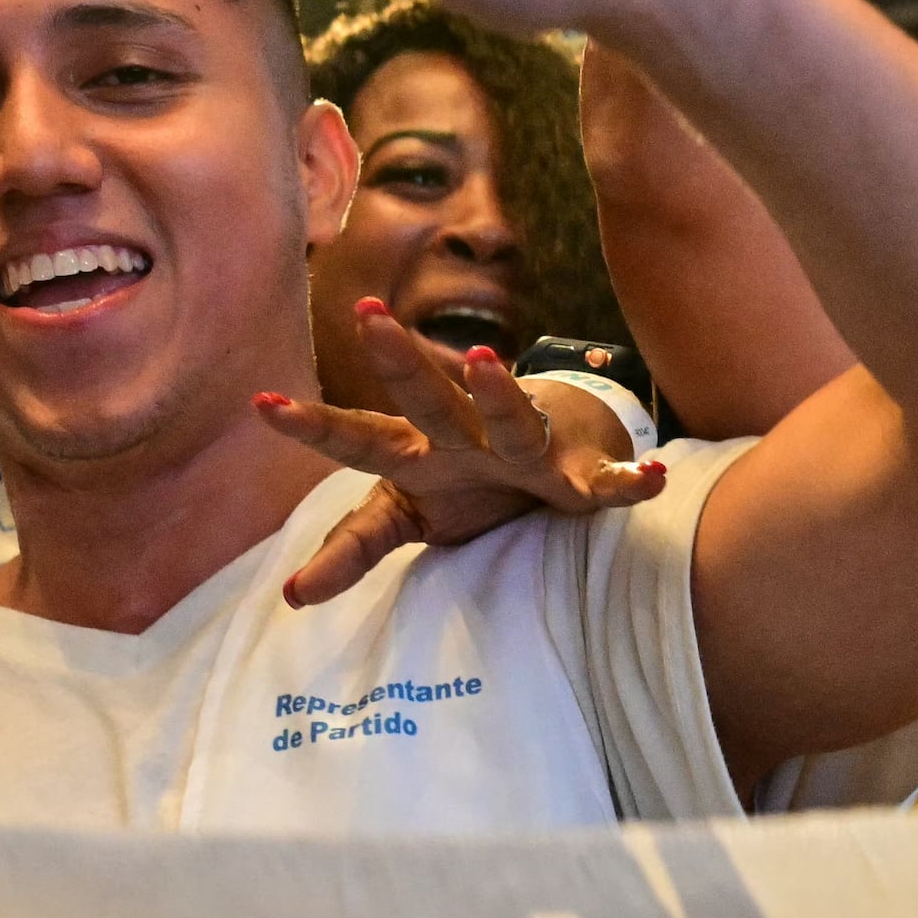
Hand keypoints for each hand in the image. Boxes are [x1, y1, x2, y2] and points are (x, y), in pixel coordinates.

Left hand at [266, 305, 668, 604]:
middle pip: (430, 401)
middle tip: (371, 320)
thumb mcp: (404, 515)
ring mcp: (524, 449)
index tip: (263, 406)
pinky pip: (605, 481)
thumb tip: (290, 598)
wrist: (554, 450)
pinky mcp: (578, 474)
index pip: (358, 435)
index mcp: (417, 450)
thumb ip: (351, 547)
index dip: (314, 427)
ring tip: (482, 364)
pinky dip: (630, 480)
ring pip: (513, 418)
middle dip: (403, 363)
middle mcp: (467, 437)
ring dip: (499, 394)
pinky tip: (653, 477)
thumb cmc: (467, 482)